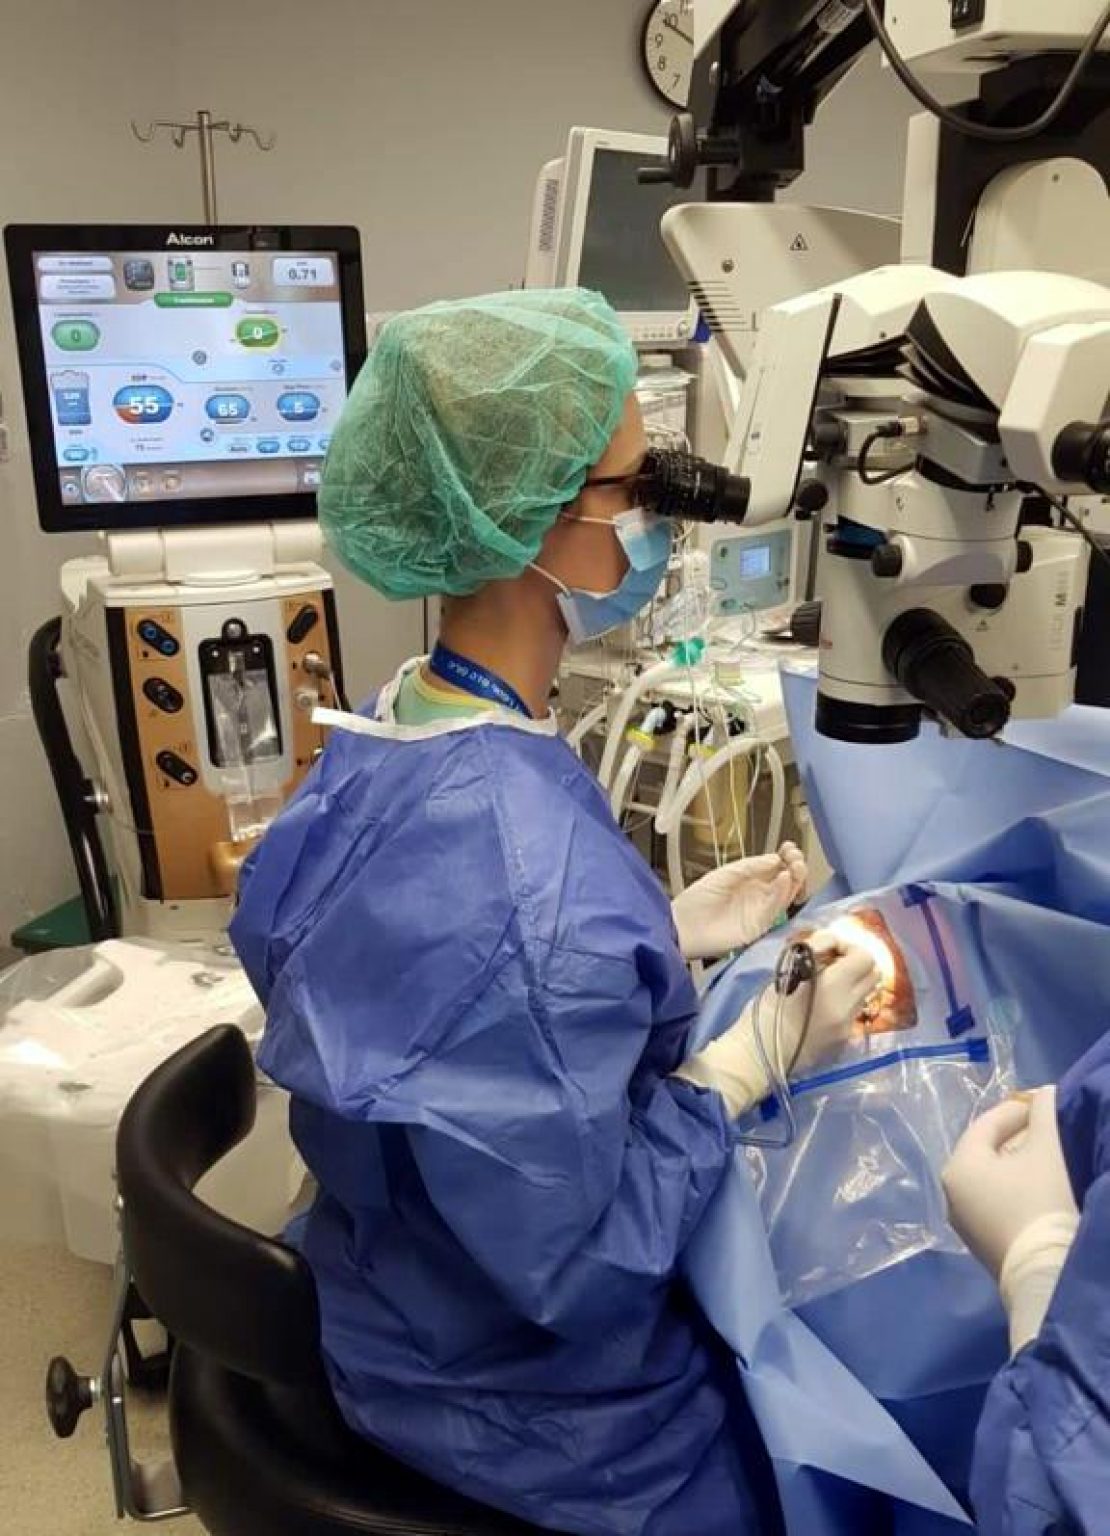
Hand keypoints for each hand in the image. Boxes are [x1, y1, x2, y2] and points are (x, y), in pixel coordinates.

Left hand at [671, 843, 807, 961]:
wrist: (684, 927)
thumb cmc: (697, 900)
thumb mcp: (725, 874)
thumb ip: (750, 867)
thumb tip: (775, 859)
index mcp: (750, 879)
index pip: (777, 866)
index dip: (786, 857)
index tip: (789, 848)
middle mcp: (759, 894)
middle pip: (787, 880)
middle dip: (796, 866)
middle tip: (795, 858)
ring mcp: (761, 910)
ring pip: (787, 893)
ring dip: (795, 878)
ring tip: (794, 866)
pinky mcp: (761, 925)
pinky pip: (777, 907)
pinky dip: (783, 892)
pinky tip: (784, 878)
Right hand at [769, 932, 881, 1076]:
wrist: (761, 1053)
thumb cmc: (766, 1010)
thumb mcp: (787, 973)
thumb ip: (814, 957)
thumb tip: (829, 946)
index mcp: (832, 986)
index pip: (863, 956)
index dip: (846, 945)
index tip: (826, 947)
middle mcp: (848, 1006)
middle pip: (873, 972)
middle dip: (855, 962)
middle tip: (831, 961)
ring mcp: (849, 1024)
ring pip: (865, 992)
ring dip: (852, 981)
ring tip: (827, 981)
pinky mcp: (844, 1038)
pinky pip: (854, 1010)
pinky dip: (843, 1000)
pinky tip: (823, 1003)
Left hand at [942, 1089, 1077, 1278]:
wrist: (1045, 1274)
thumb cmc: (1040, 1203)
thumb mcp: (1047, 1151)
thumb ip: (1045, 1115)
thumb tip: (1045, 1093)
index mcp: (958, 1166)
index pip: (987, 1124)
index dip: (1019, 1110)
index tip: (1046, 1104)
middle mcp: (951, 1192)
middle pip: (987, 1151)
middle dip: (1019, 1136)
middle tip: (1049, 1127)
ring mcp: (964, 1222)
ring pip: (992, 1178)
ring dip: (1018, 1163)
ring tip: (1049, 1155)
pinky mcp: (981, 1244)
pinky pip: (995, 1201)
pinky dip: (1015, 1188)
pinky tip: (1040, 1188)